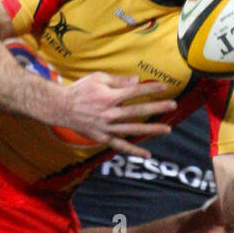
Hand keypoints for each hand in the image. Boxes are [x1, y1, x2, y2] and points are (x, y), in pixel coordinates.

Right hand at [58, 74, 175, 155]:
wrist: (60, 108)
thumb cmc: (79, 90)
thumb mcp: (97, 78)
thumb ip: (117, 80)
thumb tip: (136, 81)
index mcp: (109, 97)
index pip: (135, 92)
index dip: (150, 89)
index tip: (164, 87)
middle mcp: (110, 113)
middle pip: (138, 111)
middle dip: (157, 108)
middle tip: (173, 106)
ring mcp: (107, 127)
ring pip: (133, 129)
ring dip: (152, 130)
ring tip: (168, 129)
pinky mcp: (102, 138)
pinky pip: (120, 145)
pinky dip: (134, 150)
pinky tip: (147, 154)